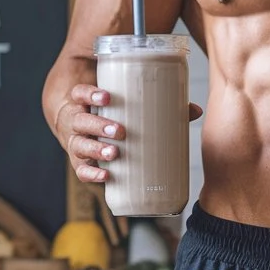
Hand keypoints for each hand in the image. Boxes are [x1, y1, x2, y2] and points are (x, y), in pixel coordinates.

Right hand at [58, 85, 203, 182]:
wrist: (83, 129)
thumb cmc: (111, 113)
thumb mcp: (124, 103)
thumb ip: (157, 103)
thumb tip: (195, 110)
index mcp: (83, 102)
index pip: (80, 93)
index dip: (91, 95)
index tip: (108, 97)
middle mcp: (75, 121)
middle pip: (80, 121)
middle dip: (99, 126)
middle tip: (120, 131)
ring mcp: (76, 142)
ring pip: (78, 146)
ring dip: (96, 151)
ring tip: (115, 154)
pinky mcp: (80, 162)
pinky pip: (81, 170)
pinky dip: (91, 174)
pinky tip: (106, 176)